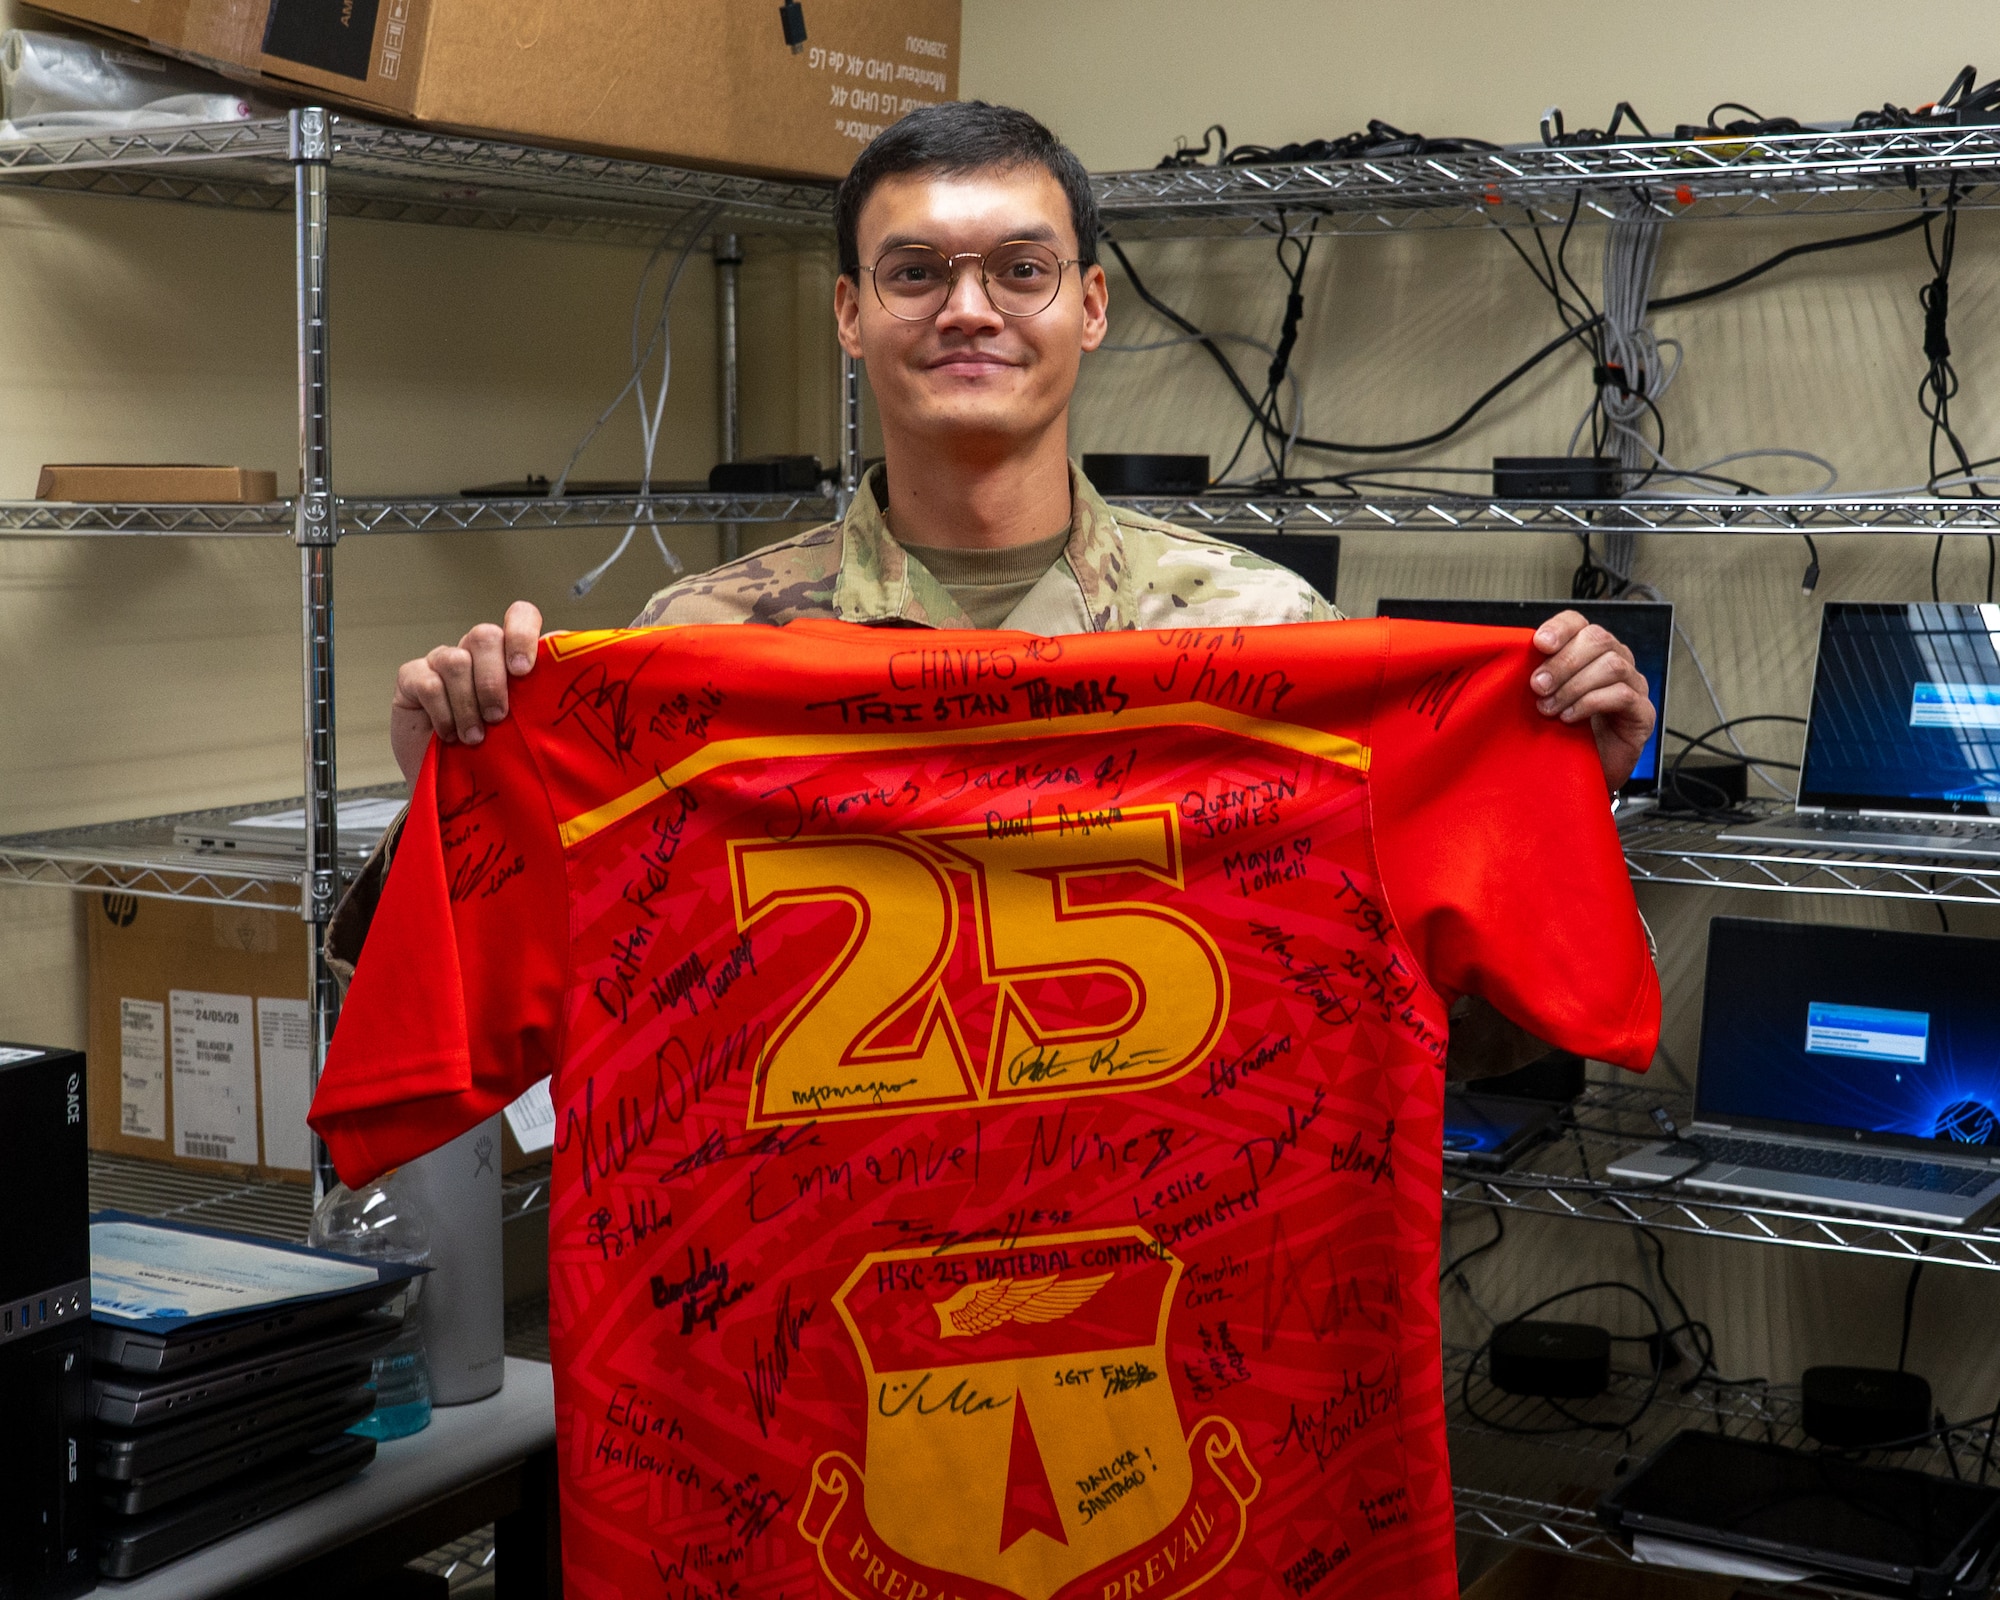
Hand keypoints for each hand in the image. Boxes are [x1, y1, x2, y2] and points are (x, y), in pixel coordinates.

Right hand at [390, 601, 543, 783]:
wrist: (447, 780)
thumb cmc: (493, 751)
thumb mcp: (525, 727)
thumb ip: (544, 704)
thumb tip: (575, 696)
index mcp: (509, 655)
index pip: (520, 616)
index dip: (522, 633)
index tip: (524, 671)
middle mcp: (476, 652)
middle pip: (485, 636)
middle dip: (493, 680)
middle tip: (499, 717)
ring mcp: (442, 661)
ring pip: (456, 661)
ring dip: (468, 705)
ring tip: (475, 737)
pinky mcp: (412, 677)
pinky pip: (428, 683)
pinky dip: (442, 713)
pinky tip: (449, 735)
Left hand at [1529, 610, 1655, 792]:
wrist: (1583, 774)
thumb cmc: (1563, 732)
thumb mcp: (1544, 698)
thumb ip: (1537, 675)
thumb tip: (1512, 659)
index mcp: (1590, 651)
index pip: (1579, 623)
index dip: (1560, 628)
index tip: (1539, 644)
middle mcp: (1617, 661)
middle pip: (1598, 639)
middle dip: (1563, 662)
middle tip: (1538, 686)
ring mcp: (1634, 685)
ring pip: (1612, 665)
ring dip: (1574, 685)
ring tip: (1550, 707)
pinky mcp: (1643, 713)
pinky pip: (1622, 695)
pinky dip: (1591, 703)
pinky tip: (1570, 718)